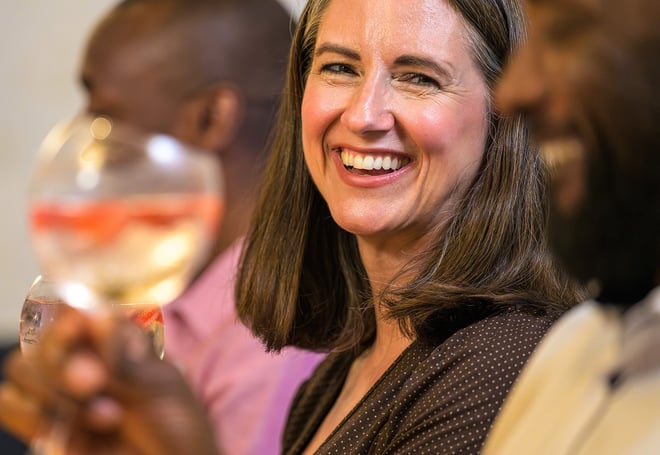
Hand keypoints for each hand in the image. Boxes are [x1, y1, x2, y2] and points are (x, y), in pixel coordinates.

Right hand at [0, 305, 218, 454]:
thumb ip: (124, 357)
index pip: (75, 310)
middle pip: (42, 339)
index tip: (79, 326)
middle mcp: (83, 359)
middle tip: (97, 382)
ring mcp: (61, 393)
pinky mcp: (47, 426)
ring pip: (22, 370)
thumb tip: (95, 313)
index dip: (69, 314)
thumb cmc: (178, 424)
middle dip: (63, 361)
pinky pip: (10, 404)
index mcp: (115, 339)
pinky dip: (32, 414)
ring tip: (109, 416)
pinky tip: (75, 434)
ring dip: (56, 393)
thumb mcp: (160, 387)